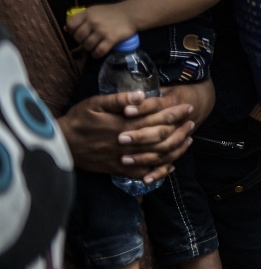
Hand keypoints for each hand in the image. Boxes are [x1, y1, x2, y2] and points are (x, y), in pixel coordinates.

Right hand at [57, 89, 197, 183]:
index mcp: (124, 125)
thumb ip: (120, 99)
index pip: (157, 119)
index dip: (175, 113)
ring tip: (188, 141)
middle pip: (161, 138)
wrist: (60, 143)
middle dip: (180, 129)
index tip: (188, 107)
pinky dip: (158, 171)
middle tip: (193, 122)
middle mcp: (127, 144)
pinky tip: (170, 166)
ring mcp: (123, 159)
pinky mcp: (117, 169)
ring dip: (175, 149)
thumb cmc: (79, 120)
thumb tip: (142, 95)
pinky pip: (142, 173)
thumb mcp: (96, 103)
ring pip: (156, 157)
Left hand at [66, 4, 136, 57]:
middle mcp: (93, 22)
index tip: (78, 33)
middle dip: (81, 41)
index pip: (71, 24)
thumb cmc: (110, 13)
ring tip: (93, 47)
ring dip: (89, 49)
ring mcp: (102, 31)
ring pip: (87, 46)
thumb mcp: (94, 11)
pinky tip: (98, 52)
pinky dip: (96, 54)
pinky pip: (99, 51)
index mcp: (88, 13)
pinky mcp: (111, 39)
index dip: (72, 31)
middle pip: (78, 37)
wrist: (130, 14)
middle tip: (87, 41)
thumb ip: (81, 19)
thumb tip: (66, 29)